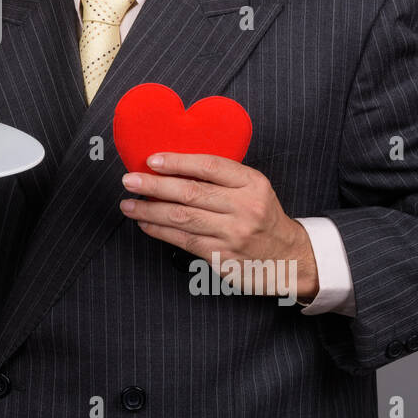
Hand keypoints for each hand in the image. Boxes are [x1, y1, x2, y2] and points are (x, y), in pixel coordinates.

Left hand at [119, 152, 318, 301]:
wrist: (290, 257)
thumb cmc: (262, 216)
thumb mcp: (253, 188)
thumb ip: (222, 177)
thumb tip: (172, 167)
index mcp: (253, 183)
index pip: (210, 166)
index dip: (178, 161)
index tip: (152, 160)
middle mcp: (245, 207)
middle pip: (191, 192)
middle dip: (154, 185)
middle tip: (129, 180)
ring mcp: (234, 234)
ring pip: (182, 218)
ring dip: (149, 210)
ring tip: (128, 204)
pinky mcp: (223, 257)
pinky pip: (184, 240)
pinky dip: (159, 230)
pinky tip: (144, 223)